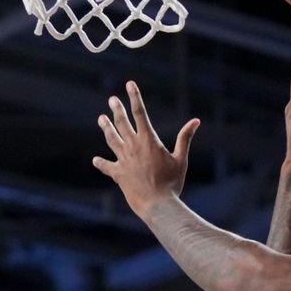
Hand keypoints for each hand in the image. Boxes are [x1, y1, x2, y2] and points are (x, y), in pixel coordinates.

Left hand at [92, 81, 198, 219]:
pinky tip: (95, 160)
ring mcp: (123, 160)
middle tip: (112, 99)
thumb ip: (185, 138)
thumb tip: (195, 121)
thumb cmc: (172, 182)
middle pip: (122, 123)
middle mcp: (133, 147)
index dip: (135, 97)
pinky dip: (101, 163)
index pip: (140, 113)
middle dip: (117, 109)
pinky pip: (107, 166)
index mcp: (149, 140)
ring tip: (101, 119)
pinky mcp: (118, 174)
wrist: (156, 205)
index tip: (129, 85)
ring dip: (107, 128)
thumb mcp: (181, 159)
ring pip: (112, 139)